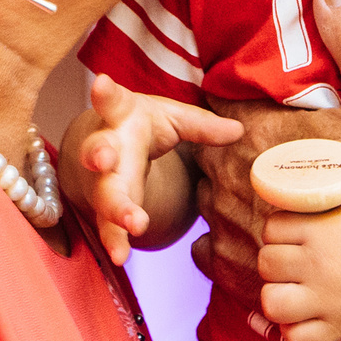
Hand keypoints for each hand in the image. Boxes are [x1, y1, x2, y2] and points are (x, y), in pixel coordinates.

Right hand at [61, 74, 241, 263]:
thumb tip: (240, 131)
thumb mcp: (173, 120)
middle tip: (104, 161)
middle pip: (100, 152)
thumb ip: (202, 126)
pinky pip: (108, 226)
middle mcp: (107, 146)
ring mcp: (102, 180)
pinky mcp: (104, 208)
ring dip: (114, 210)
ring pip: (103, 194)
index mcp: (123, 118)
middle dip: (99, 157)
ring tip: (132, 226)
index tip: (101, 82)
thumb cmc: (143, 128)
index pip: (113, 102)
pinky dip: (114, 241)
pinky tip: (121, 257)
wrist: (108, 150)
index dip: (105, 93)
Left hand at [198, 0, 340, 249]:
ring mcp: (234, 233)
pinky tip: (255, 229)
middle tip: (262, 139)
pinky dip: (225, 239)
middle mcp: (232, 186)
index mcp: (256, 137)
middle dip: (227, 143)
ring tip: (261, 184)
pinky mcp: (243, 275)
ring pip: (207, 200)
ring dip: (228, 189)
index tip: (258, 96)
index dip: (235, 95)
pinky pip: (211, 252)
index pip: (217, 103)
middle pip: (206, 151)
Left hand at [260, 194, 340, 340]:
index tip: (295, 236)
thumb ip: (322, 203)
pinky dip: (294, 333)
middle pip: (266, 264)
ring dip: (278, 297)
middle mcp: (320, 264)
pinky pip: (297, 339)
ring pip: (272, 303)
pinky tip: (305, 320)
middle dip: (278, 263)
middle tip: (296, 263)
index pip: (271, 228)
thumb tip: (292, 196)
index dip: (280, 232)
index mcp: (321, 228)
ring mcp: (330, 299)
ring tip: (295, 292)